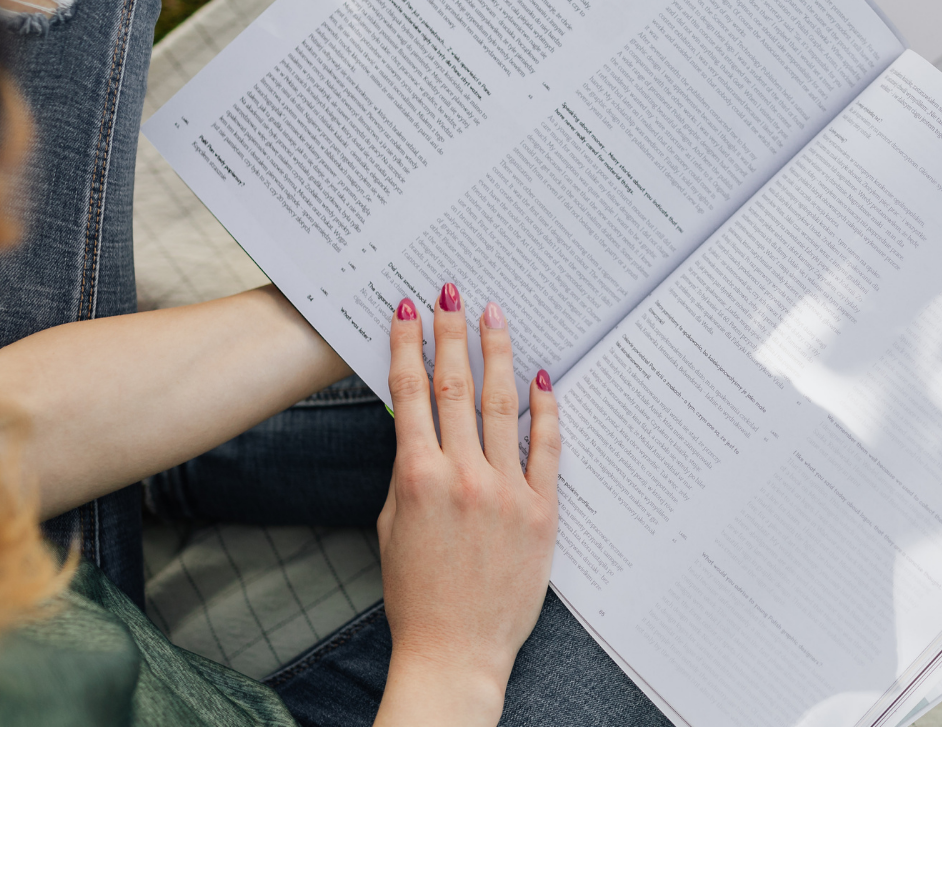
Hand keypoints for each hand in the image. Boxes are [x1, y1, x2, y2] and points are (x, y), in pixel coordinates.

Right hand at [374, 284, 560, 725]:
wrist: (455, 649)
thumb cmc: (418, 594)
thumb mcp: (395, 525)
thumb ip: (409, 471)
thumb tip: (419, 424)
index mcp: (417, 478)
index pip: (410, 395)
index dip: (406, 346)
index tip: (405, 310)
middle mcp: (463, 477)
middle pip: (456, 387)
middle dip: (450, 333)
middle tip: (449, 292)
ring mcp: (506, 491)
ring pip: (502, 406)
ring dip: (496, 354)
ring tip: (492, 315)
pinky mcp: (542, 510)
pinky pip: (546, 447)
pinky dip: (544, 409)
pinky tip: (542, 376)